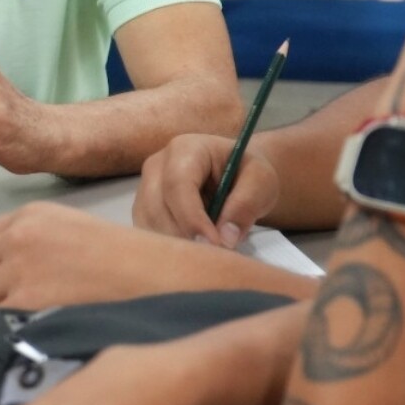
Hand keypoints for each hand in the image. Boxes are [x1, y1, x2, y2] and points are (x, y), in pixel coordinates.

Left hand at [0, 202, 289, 311]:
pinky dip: (6, 331)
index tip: (6, 288)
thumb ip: (34, 245)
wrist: (163, 277)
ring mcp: (21, 266)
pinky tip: (33, 333)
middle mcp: (19, 235)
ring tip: (29, 323)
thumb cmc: (129, 263)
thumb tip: (0, 276)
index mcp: (30, 216)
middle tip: (17, 313)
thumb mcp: (74, 233)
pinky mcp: (27, 299)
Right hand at [134, 133, 279, 247]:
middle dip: (185, 236)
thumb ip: (246, 204)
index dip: (192, 217)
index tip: (215, 244)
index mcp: (185, 149)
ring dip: (177, 244)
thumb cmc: (247, 174)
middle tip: (216, 256)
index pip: (178, 184)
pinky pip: (147, 233)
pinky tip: (193, 250)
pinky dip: (168, 247)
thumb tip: (225, 237)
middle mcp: (157, 165)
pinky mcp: (143, 209)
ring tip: (208, 252)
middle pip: (157, 206)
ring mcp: (145, 187)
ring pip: (148, 223)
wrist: (235, 176)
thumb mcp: (261, 182)